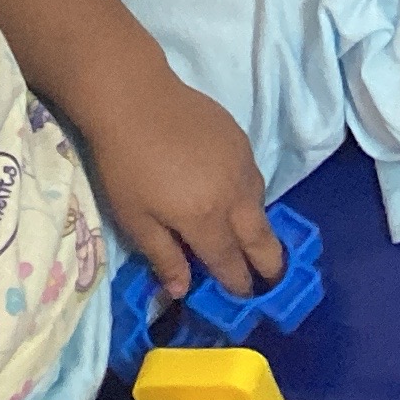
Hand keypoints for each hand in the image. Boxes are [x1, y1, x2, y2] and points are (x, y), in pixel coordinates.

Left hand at [84, 72, 279, 305]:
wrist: (136, 101)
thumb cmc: (126, 166)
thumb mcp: (136, 220)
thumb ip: (164, 257)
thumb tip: (183, 290)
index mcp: (206, 220)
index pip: (230, 262)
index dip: (238, 284)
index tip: (245, 299)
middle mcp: (234, 196)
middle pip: (261, 238)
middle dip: (269, 264)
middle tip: (273, 281)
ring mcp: (242, 166)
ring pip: (261, 207)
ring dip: (260, 230)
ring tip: (254, 243)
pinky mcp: (242, 142)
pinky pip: (254, 179)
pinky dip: (251, 198)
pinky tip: (237, 199)